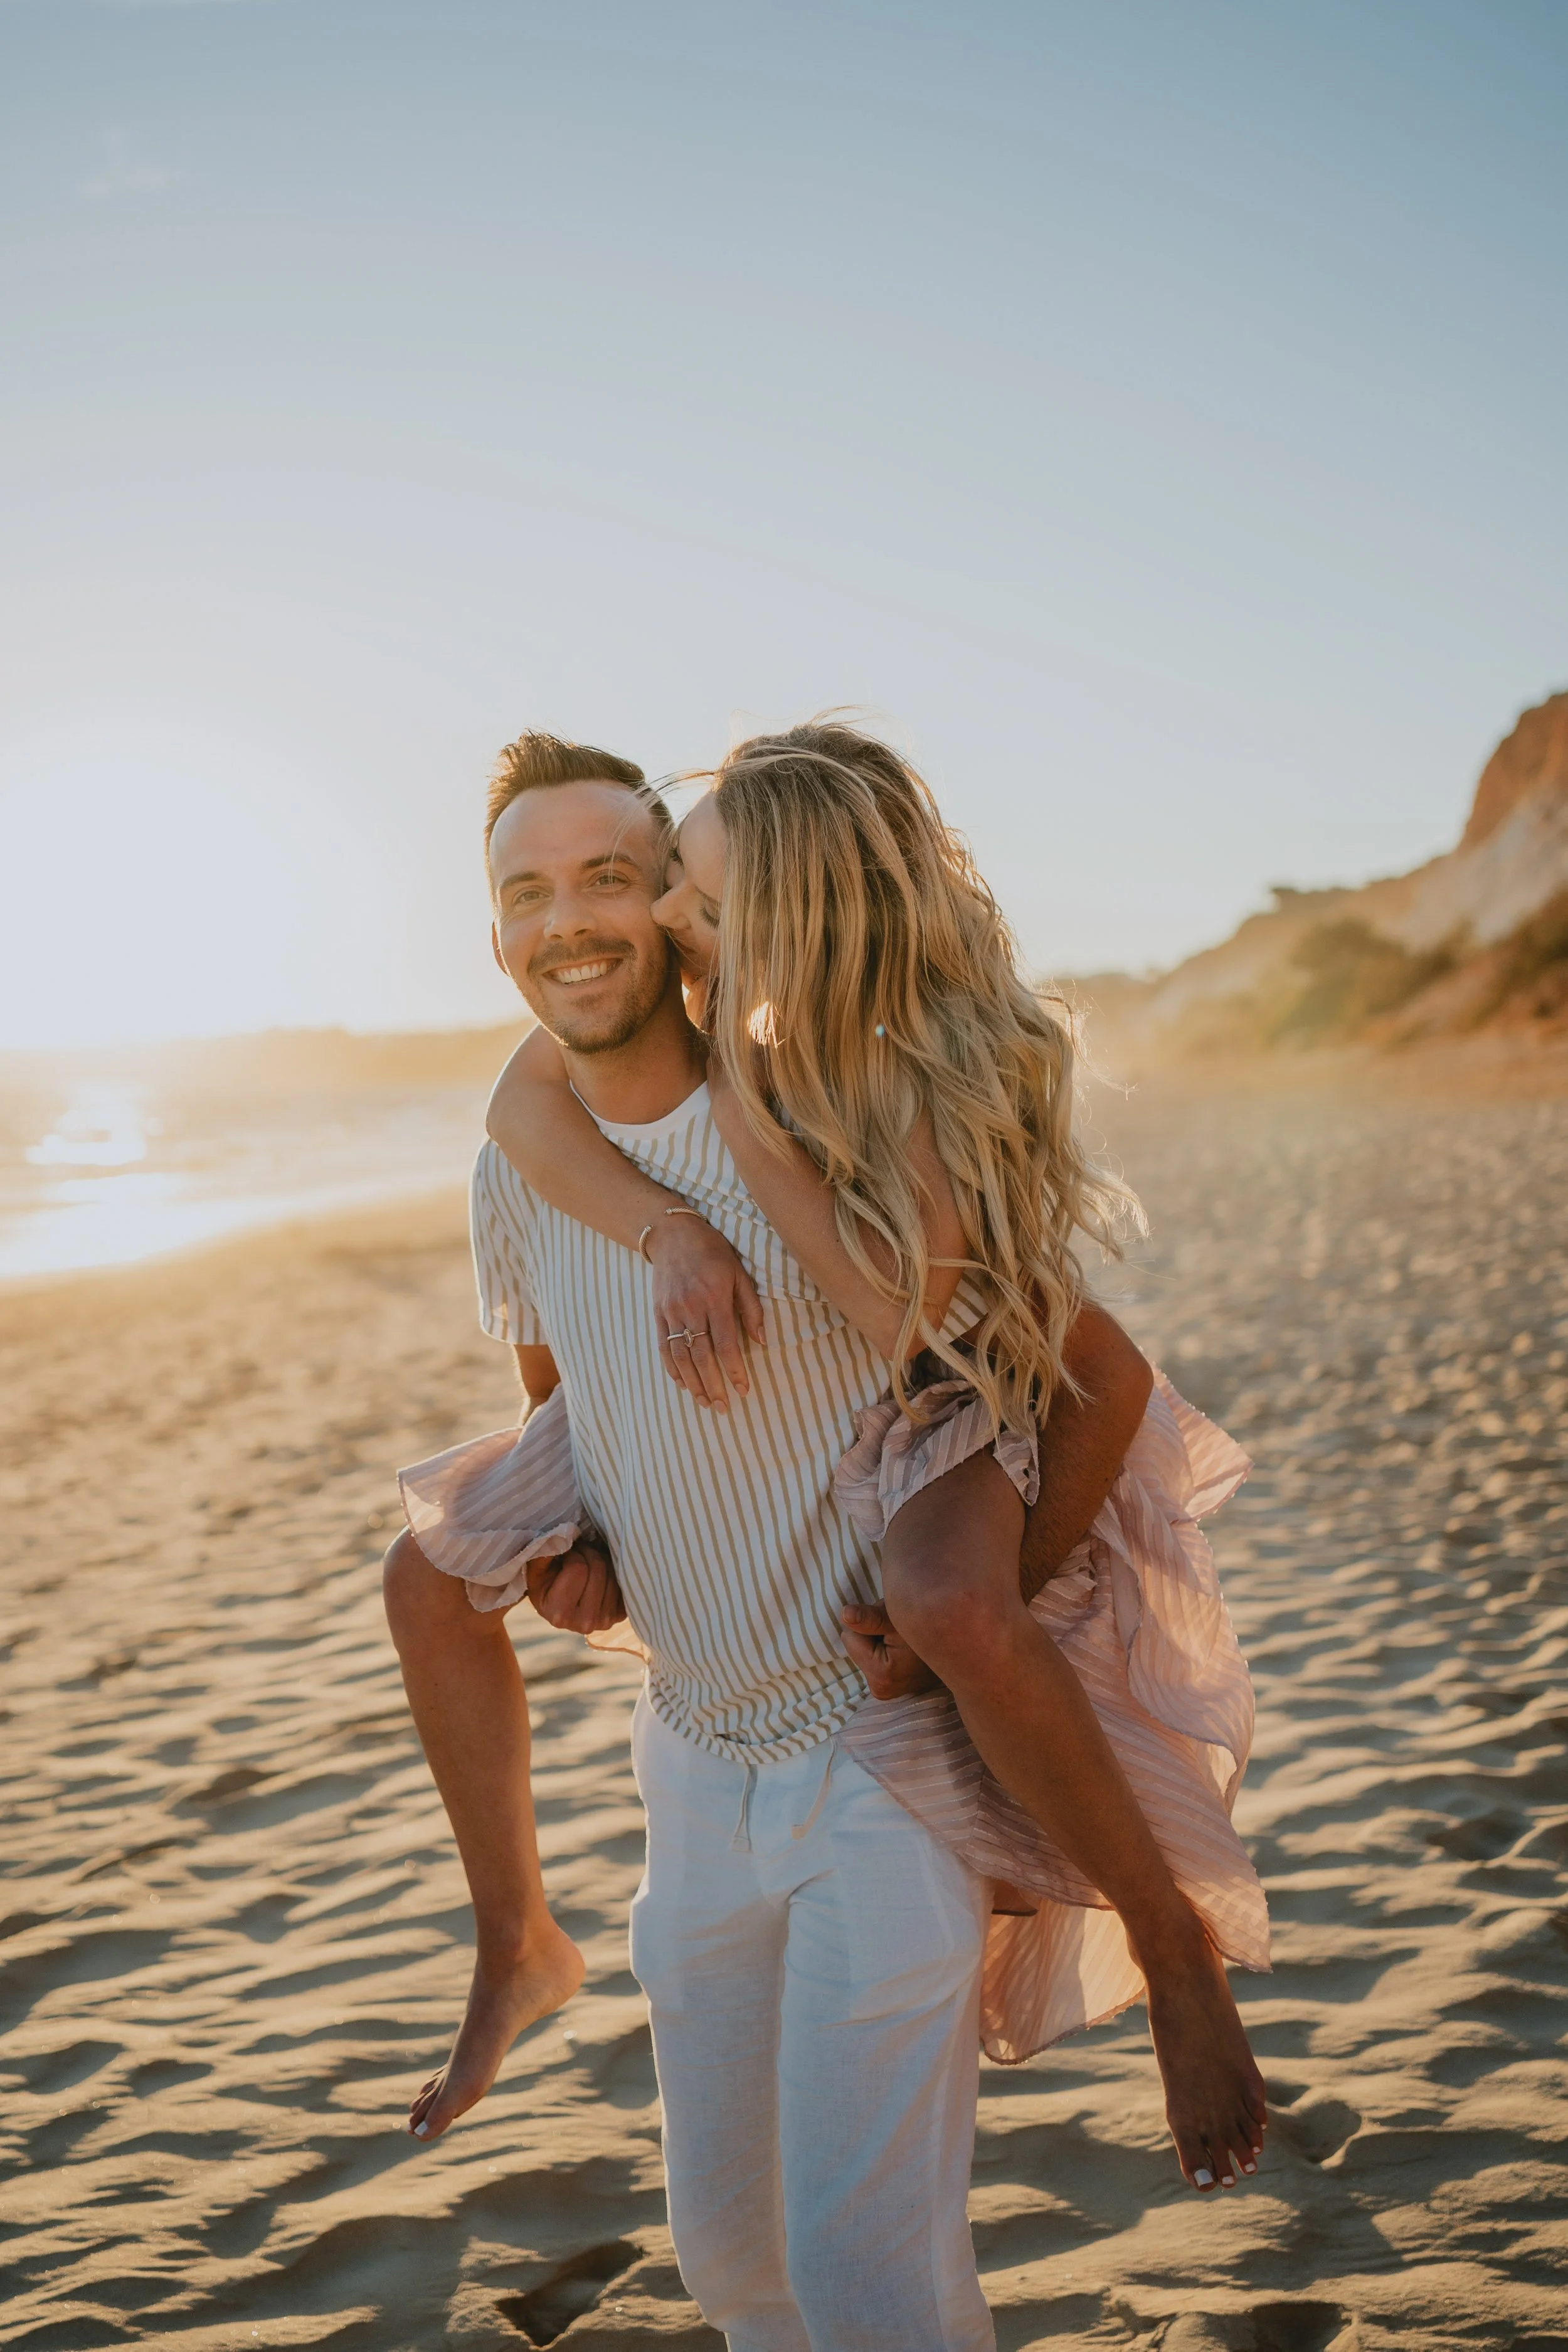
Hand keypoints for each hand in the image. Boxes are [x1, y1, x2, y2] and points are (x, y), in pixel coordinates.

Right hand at [525, 1540, 625, 1634]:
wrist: (559, 1607)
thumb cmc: (545, 1585)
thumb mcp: (535, 1571)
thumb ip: (544, 1553)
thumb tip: (559, 1535)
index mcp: (560, 1613)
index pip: (578, 1568)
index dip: (573, 1554)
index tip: (567, 1554)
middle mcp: (585, 1622)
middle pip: (599, 1569)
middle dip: (589, 1552)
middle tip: (581, 1551)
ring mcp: (606, 1620)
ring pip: (614, 1572)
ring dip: (603, 1559)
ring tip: (590, 1561)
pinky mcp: (620, 1615)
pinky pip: (626, 1581)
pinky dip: (615, 1570)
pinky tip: (604, 1572)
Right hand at [649, 1212, 766, 1412]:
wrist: (672, 1234)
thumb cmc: (713, 1252)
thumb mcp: (740, 1273)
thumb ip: (751, 1307)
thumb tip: (763, 1340)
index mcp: (715, 1299)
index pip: (726, 1344)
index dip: (735, 1370)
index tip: (743, 1390)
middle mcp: (691, 1308)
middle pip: (702, 1357)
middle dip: (713, 1386)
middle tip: (722, 1408)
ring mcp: (671, 1312)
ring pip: (681, 1357)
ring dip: (693, 1383)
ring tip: (704, 1402)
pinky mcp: (657, 1313)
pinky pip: (663, 1347)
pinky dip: (672, 1369)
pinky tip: (682, 1384)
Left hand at [841, 1601, 942, 1699]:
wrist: (956, 1641)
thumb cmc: (927, 1622)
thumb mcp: (898, 1615)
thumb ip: (870, 1617)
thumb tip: (845, 1615)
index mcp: (882, 1676)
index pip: (849, 1636)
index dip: (869, 1623)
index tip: (893, 1627)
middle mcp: (883, 1691)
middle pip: (855, 1646)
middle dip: (873, 1634)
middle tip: (900, 1634)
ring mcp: (887, 1692)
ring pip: (864, 1651)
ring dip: (880, 1640)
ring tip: (905, 1641)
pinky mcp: (890, 1688)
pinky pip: (873, 1659)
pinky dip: (885, 1650)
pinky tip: (904, 1651)